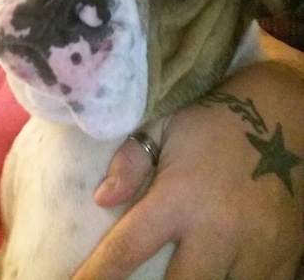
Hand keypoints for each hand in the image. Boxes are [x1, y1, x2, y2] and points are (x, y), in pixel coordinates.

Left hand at [74, 64, 303, 278]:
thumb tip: (101, 199)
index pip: (127, 248)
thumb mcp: (165, 127)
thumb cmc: (212, 123)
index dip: (96, 276)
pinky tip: (221, 268)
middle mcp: (218, 231)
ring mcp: (256, 249)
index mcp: (180, 197)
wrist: (281, 117)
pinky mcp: (285, 256)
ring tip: (185, 266)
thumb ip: (131, 161)